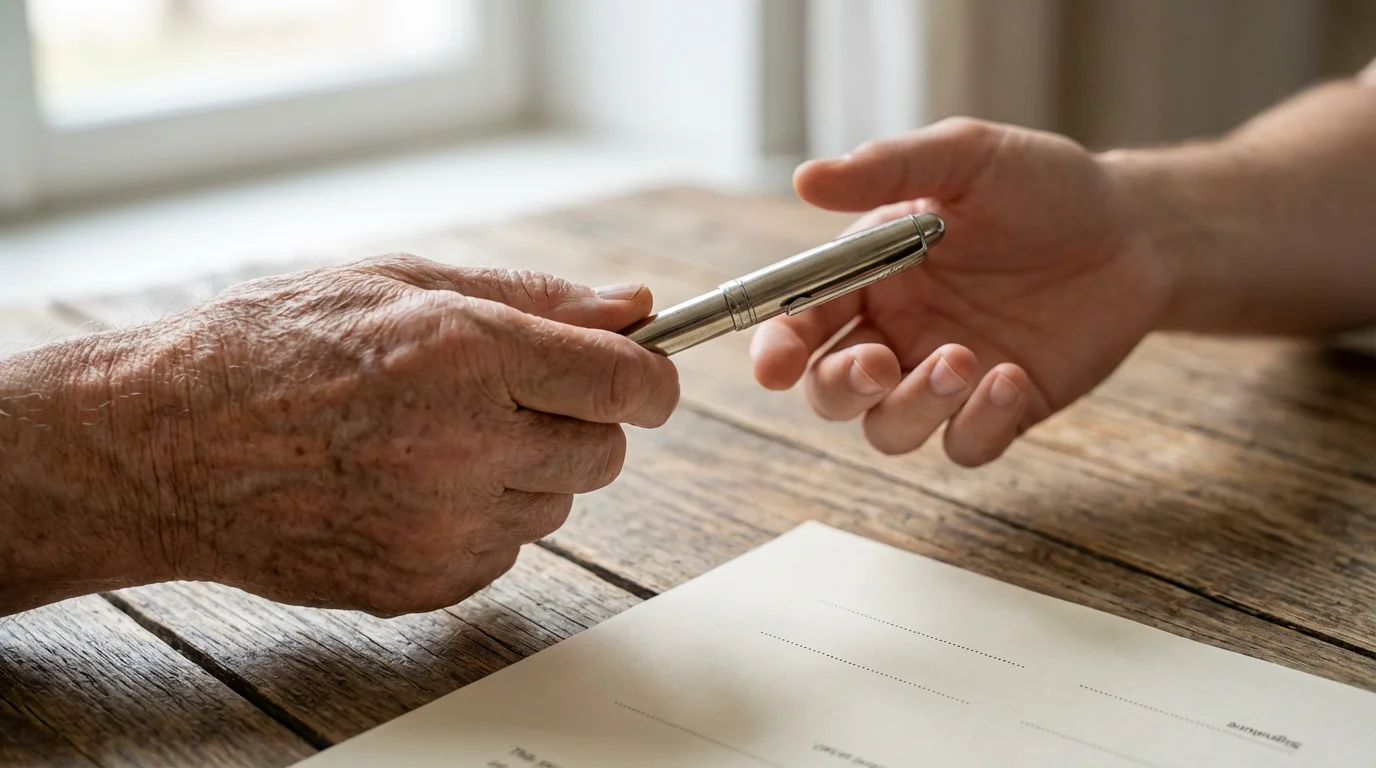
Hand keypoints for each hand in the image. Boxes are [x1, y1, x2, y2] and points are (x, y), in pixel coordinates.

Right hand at [0, 255, 677, 615]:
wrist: (165, 446)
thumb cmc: (270, 348)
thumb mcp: (399, 284)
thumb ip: (533, 296)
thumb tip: (634, 306)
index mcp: (467, 353)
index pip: (626, 382)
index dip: (649, 376)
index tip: (641, 374)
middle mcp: (467, 446)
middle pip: (605, 452)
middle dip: (579, 420)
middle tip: (510, 396)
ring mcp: (445, 526)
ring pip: (555, 504)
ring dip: (524, 472)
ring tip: (436, 439)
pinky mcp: (424, 583)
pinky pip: (503, 550)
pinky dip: (480, 519)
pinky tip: (410, 485)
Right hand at [751, 118, 1173, 465]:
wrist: (1136, 231)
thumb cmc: (1044, 186)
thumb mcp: (967, 157)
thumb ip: (888, 167)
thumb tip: (806, 177)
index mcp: (870, 276)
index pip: (802, 322)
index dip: (779, 349)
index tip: (775, 366)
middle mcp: (897, 333)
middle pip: (830, 391)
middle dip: (839, 387)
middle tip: (877, 363)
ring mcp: (946, 378)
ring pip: (888, 430)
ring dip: (911, 407)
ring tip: (964, 360)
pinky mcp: (1001, 411)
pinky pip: (964, 446)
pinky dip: (977, 425)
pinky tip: (1011, 376)